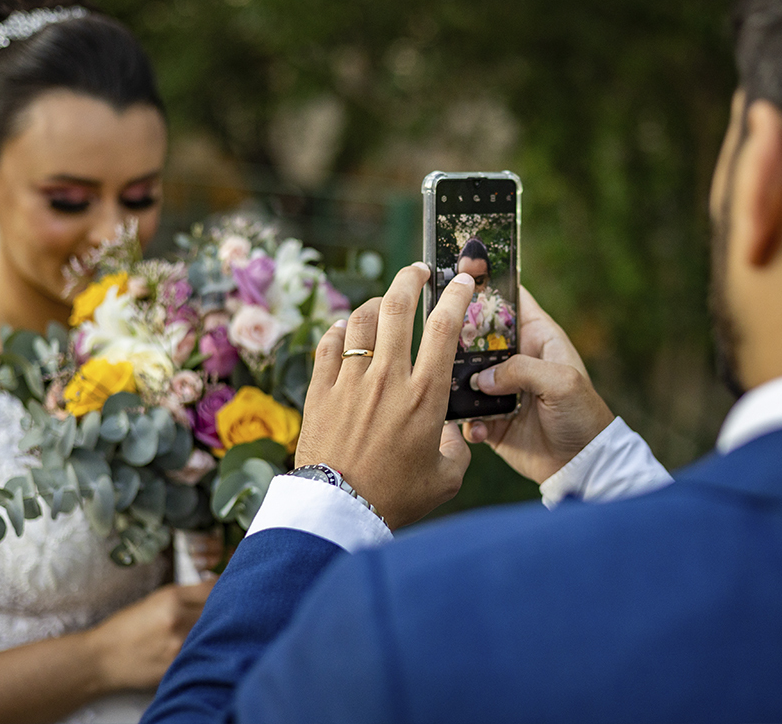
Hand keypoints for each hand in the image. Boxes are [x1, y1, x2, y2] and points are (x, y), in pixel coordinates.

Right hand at [86, 579, 214, 691]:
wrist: (101, 659)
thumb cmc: (126, 628)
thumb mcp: (154, 600)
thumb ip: (186, 594)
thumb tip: (217, 587)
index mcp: (172, 598)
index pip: (214, 588)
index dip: (225, 588)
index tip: (230, 589)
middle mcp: (178, 620)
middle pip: (220, 610)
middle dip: (224, 610)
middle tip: (226, 611)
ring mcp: (180, 646)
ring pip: (214, 633)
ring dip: (217, 630)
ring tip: (213, 630)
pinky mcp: (178, 666)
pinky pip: (202, 653)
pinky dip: (205, 649)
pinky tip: (200, 648)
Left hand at [293, 263, 475, 529]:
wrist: (340, 511)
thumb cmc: (397, 498)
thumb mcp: (445, 478)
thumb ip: (455, 449)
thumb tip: (450, 433)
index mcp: (425, 395)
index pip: (444, 327)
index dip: (455, 295)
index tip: (462, 280)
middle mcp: (387, 378)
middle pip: (397, 307)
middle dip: (410, 279)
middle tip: (418, 271)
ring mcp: (349, 382)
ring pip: (360, 321)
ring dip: (374, 303)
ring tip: (383, 302)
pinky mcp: (320, 392)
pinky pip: (328, 346)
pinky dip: (338, 331)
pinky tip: (344, 331)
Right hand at [463, 286, 613, 483]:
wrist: (582, 465)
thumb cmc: (583, 415)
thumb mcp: (561, 382)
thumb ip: (520, 370)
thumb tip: (479, 379)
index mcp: (538, 338)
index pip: (512, 300)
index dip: (489, 285)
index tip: (460, 272)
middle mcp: (516, 359)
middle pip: (478, 334)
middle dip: (457, 334)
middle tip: (437, 337)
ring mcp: (501, 389)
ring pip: (465, 374)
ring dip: (455, 381)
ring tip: (451, 390)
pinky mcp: (491, 419)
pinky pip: (467, 413)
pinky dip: (466, 420)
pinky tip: (477, 429)